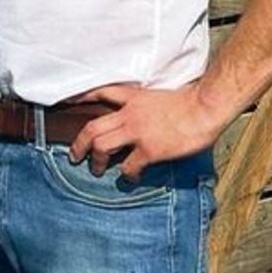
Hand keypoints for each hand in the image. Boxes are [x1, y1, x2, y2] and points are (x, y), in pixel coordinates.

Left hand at [66, 84, 225, 181]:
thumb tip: (144, 116)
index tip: (66, 103)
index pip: (99, 93)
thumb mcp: (160, 94)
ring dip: (96, 161)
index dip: (80, 98)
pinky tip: (129, 179)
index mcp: (133, 97)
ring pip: (102, 147)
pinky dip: (126, 175)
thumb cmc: (191, 100)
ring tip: (97, 170)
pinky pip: (129, 166)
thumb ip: (145, 105)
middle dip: (79, 144)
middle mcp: (129, 114)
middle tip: (75, 156)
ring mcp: (138, 132)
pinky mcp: (150, 150)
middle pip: (92, 128)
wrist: (206, 107)